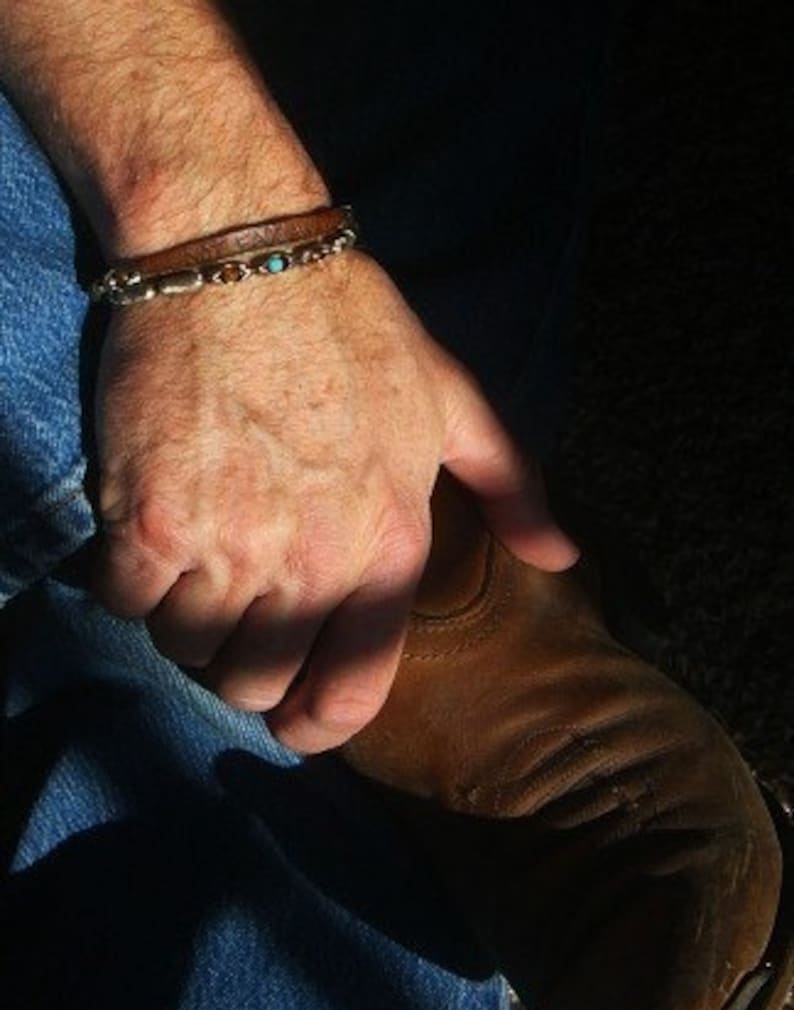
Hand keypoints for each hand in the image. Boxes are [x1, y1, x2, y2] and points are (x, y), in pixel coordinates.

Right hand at [92, 250, 577, 751]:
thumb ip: (512, 487)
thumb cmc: (350, 327)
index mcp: (389, 545)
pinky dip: (128, 584)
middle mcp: (311, 563)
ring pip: (186, 648)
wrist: (239, 253)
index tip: (295, 724)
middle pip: (253, 684)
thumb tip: (563, 559)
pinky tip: (146, 540)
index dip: (317, 726)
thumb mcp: (452, 400)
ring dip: (186, 622)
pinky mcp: (146, 521)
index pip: (353, 690)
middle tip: (237, 616)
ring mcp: (226, 546)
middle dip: (242, 666)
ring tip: (195, 567)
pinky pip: (123, 603)